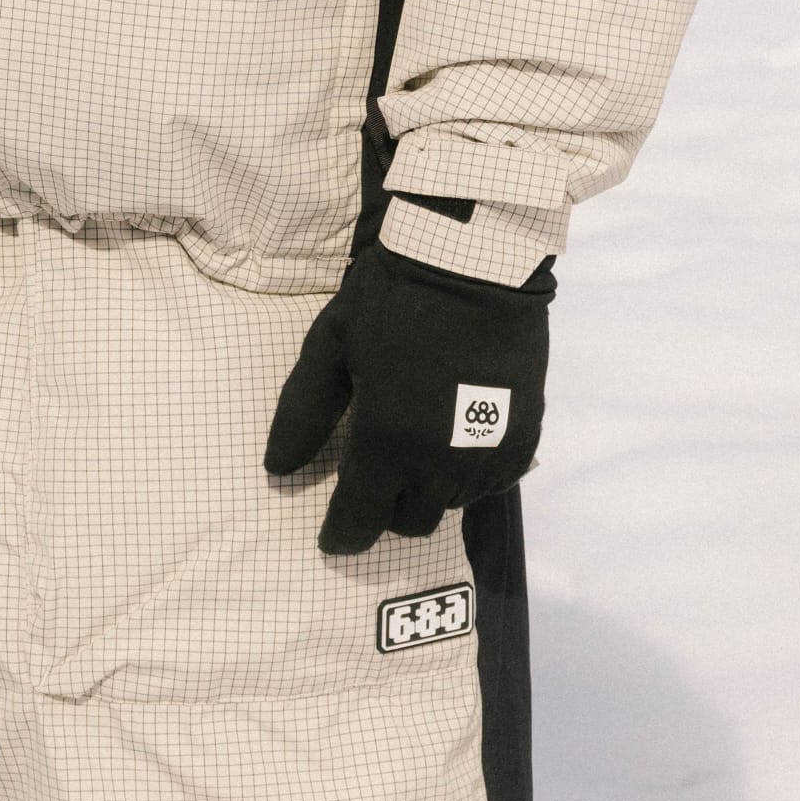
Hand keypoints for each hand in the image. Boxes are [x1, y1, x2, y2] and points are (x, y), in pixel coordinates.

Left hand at [264, 239, 553, 555]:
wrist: (474, 264)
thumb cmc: (390, 299)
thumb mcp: (330, 347)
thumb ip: (303, 414)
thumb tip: (277, 468)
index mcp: (387, 441)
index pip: (359, 519)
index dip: (341, 535)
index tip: (331, 536)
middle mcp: (439, 463)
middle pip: (408, 521)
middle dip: (384, 508)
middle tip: (371, 474)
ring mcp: (487, 457)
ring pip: (449, 505)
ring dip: (426, 490)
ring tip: (412, 445)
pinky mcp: (523, 441)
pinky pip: (489, 485)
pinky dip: (465, 474)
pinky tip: (452, 438)